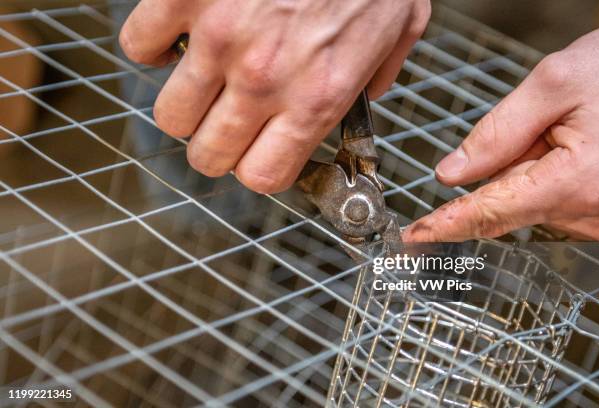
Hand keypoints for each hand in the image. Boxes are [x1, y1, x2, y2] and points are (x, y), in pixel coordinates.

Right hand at [120, 0, 429, 192]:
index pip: (263, 176)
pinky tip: (179, 32)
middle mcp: (264, 80)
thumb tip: (365, 100)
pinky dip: (152, 46)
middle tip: (228, 121)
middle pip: (208, 156)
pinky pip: (138, 46)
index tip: (257, 153)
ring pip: (170, 116)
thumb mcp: (402, 25)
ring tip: (206, 78)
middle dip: (217, 146)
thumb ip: (380, 76)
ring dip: (186, 105)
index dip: (257, 169)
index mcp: (316, 96)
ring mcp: (218, 39)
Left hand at [402, 26, 598, 242]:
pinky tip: (580, 149)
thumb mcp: (554, 84)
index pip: (491, 212)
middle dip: (509, 167)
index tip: (416, 235)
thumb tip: (451, 173)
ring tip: (572, 132)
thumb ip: (497, 132)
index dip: (447, 223)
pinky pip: (562, 205)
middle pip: (513, 202)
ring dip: (535, 171)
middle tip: (544, 127)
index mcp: (578, 181)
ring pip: (535, 203)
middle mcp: (598, 211)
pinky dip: (555, 179)